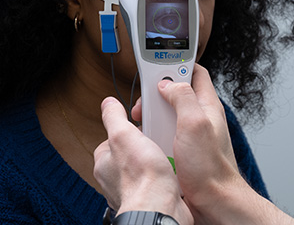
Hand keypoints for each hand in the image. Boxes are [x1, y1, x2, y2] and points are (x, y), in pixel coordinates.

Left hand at [93, 97, 192, 224]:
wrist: (162, 207)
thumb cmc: (141, 178)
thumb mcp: (123, 134)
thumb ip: (114, 117)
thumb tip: (107, 103)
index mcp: (104, 163)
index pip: (113, 137)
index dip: (128, 128)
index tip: (139, 123)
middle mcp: (115, 179)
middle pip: (131, 150)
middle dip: (144, 143)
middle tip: (155, 138)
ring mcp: (133, 188)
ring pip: (145, 164)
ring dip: (156, 156)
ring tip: (165, 151)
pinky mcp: (150, 195)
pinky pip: (158, 176)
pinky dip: (165, 170)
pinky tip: (171, 167)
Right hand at [139, 64, 293, 224]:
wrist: (212, 201)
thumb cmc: (210, 167)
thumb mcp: (195, 124)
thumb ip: (183, 97)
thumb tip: (168, 83)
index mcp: (206, 104)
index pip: (195, 71)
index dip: (178, 64)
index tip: (160, 64)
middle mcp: (198, 114)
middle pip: (177, 89)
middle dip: (159, 91)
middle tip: (146, 98)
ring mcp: (189, 130)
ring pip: (168, 110)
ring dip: (154, 112)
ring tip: (143, 119)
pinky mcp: (181, 145)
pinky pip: (164, 129)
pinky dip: (154, 129)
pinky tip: (148, 136)